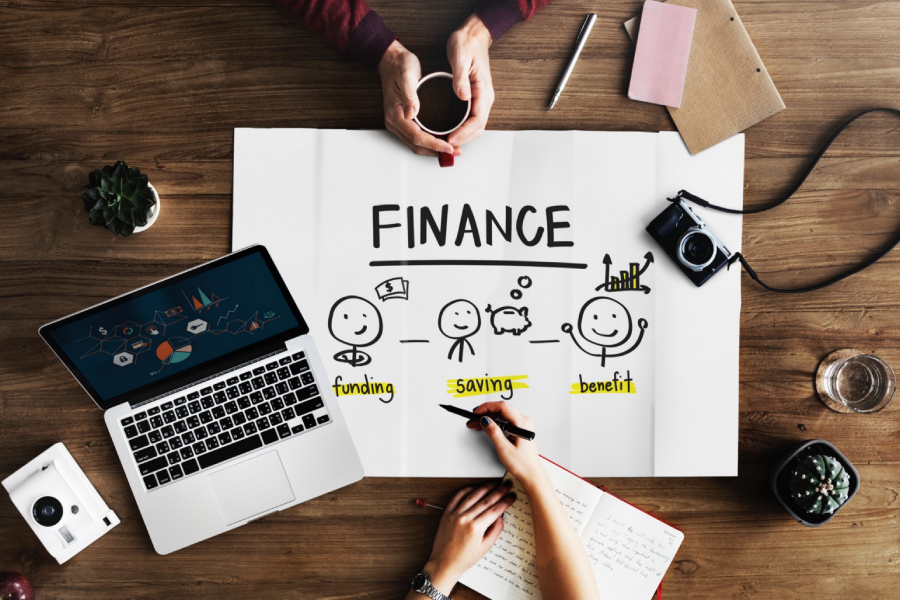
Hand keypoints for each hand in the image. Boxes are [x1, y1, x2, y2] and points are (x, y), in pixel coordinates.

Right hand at [378, 40, 455, 156]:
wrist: (391, 60)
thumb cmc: (399, 66)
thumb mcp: (406, 76)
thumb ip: (410, 96)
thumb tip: (412, 114)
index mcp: (395, 114)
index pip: (416, 137)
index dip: (434, 144)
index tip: (449, 147)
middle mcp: (395, 122)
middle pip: (416, 145)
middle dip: (436, 151)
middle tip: (455, 151)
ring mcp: (398, 123)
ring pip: (416, 144)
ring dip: (433, 149)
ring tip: (452, 149)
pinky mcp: (403, 120)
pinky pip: (416, 137)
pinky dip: (429, 142)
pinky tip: (441, 140)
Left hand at [423, 481, 515, 590]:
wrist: (444, 563)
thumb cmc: (464, 559)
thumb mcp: (485, 547)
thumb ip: (495, 530)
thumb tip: (500, 517)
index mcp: (476, 528)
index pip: (495, 510)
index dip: (505, 501)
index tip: (511, 496)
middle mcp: (465, 519)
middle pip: (486, 500)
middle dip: (499, 491)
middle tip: (506, 486)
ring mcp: (455, 515)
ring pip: (472, 496)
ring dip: (484, 488)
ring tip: (493, 484)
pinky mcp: (447, 514)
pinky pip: (456, 497)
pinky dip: (466, 490)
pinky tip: (473, 488)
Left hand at [446, 14, 493, 148]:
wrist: (473, 36)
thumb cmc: (466, 44)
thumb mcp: (460, 57)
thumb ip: (460, 78)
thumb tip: (463, 96)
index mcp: (483, 91)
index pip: (477, 120)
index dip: (464, 133)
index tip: (451, 139)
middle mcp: (485, 98)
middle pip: (478, 128)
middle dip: (463, 139)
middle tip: (446, 146)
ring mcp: (481, 99)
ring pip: (475, 126)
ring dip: (463, 137)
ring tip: (447, 143)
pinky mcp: (475, 98)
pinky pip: (471, 119)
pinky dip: (462, 129)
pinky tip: (450, 131)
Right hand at [467, 402, 542, 486]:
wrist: (531, 473)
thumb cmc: (522, 464)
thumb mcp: (504, 448)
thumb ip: (493, 432)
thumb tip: (485, 420)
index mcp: (522, 424)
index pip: (502, 407)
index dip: (487, 407)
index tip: (476, 412)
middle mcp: (524, 422)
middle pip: (502, 409)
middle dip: (486, 412)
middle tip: (473, 419)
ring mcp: (522, 425)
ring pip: (502, 414)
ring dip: (489, 417)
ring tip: (476, 424)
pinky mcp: (519, 429)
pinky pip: (505, 420)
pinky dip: (494, 422)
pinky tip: (486, 426)